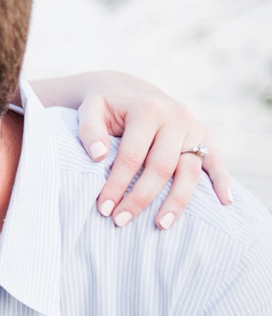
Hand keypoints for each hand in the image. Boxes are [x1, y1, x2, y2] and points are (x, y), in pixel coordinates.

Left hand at [75, 74, 231, 227]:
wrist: (126, 90)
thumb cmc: (105, 106)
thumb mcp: (90, 110)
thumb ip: (90, 130)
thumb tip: (99, 156)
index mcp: (148, 109)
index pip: (132, 156)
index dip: (117, 184)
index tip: (103, 208)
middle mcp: (175, 117)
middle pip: (161, 167)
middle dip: (140, 197)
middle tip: (120, 221)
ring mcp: (193, 127)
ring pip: (189, 170)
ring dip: (177, 201)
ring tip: (161, 225)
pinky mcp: (204, 135)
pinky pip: (216, 160)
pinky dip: (222, 180)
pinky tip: (225, 202)